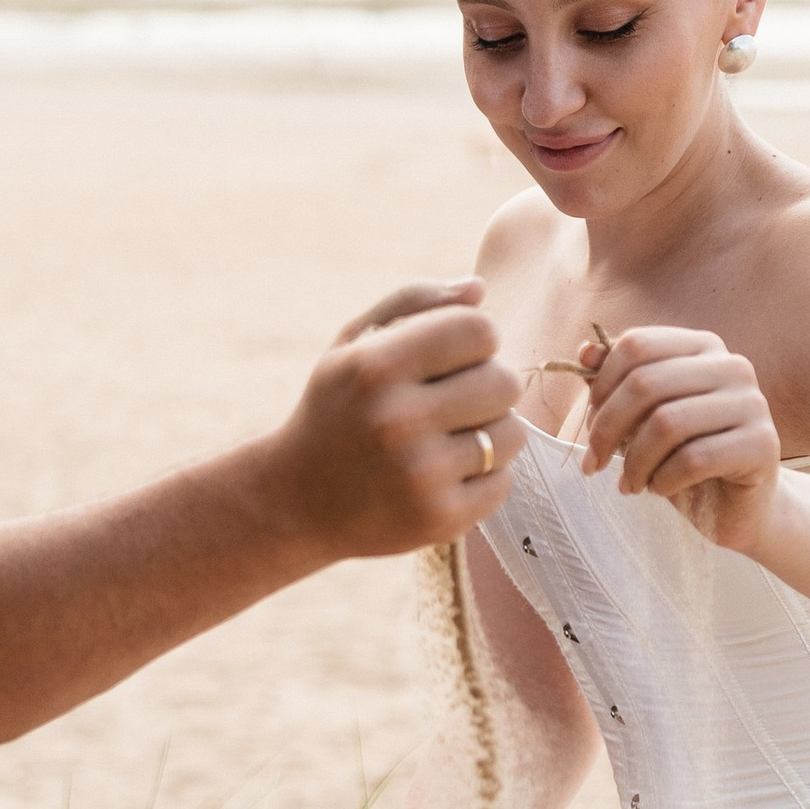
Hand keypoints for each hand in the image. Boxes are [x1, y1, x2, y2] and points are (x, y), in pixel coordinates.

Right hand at [270, 279, 523, 558]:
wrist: (297, 502)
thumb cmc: (335, 409)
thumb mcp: (353, 344)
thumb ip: (413, 303)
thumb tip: (479, 288)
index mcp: (376, 367)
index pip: (479, 330)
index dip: (475, 340)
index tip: (453, 358)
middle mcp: (397, 420)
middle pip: (505, 382)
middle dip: (487, 386)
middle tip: (455, 401)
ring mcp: (420, 475)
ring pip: (512, 433)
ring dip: (492, 432)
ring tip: (451, 437)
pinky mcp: (439, 519)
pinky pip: (504, 481)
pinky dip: (485, 476)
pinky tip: (446, 474)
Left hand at [580, 322, 780, 544]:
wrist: (737, 507)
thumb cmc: (685, 459)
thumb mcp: (644, 421)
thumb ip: (617, 384)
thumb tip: (586, 351)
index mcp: (703, 347)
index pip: (638, 345)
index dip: (602, 386)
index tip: (589, 425)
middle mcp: (732, 366)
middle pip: (646, 383)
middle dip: (607, 429)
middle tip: (593, 464)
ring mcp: (752, 403)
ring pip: (667, 423)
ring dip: (635, 462)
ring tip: (629, 484)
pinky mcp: (763, 444)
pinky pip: (694, 459)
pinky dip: (664, 480)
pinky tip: (659, 489)